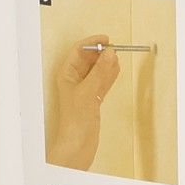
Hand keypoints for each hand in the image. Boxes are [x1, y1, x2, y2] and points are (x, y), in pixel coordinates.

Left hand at [48, 37, 118, 169]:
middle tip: (115, 50)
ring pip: (97, 70)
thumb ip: (100, 71)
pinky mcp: (93, 99)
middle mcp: (74, 80)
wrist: (78, 144)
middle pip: (89, 60)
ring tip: (118, 59)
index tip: (107, 40)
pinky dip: (110, 75)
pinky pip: (102, 82)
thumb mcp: (88, 91)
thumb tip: (110, 52)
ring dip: (107, 64)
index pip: (78, 51)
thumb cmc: (76, 119)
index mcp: (67, 74)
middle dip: (101, 54)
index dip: (92, 43)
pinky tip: (117, 70)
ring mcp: (85, 89)